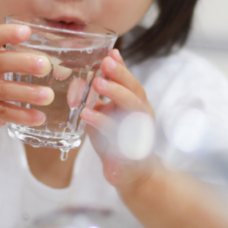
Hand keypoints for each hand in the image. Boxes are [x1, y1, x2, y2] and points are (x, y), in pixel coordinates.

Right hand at [0, 24, 54, 134]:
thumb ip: (14, 56)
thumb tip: (57, 61)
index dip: (8, 33)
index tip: (27, 32)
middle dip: (23, 63)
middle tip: (46, 66)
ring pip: (1, 90)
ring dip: (26, 93)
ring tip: (48, 96)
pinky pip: (2, 112)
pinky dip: (22, 115)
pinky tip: (39, 117)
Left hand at [82, 49, 159, 190]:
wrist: (130, 174)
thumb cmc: (117, 139)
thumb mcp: (110, 113)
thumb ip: (103, 95)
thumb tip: (86, 73)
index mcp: (137, 105)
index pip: (131, 83)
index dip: (122, 68)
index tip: (110, 53)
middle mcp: (141, 117)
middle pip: (135, 93)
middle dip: (120, 77)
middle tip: (104, 65)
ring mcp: (139, 134)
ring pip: (132, 112)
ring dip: (116, 95)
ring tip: (97, 83)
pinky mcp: (130, 152)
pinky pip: (118, 135)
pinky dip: (102, 123)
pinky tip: (86, 115)